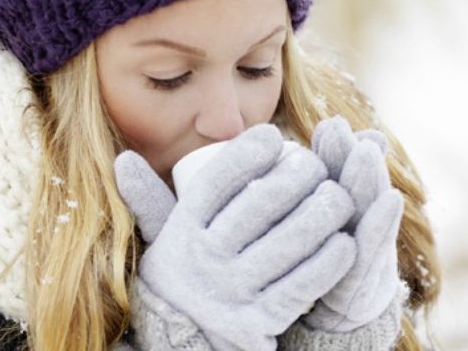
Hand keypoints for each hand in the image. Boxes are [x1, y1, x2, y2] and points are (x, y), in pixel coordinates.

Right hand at [115, 123, 357, 350]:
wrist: (183, 337)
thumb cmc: (184, 269)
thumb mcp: (163, 235)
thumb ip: (147, 197)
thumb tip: (122, 159)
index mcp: (184, 230)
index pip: (216, 183)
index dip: (246, 154)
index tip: (273, 137)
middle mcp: (204, 258)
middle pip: (258, 207)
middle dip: (297, 176)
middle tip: (318, 164)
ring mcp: (231, 291)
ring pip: (287, 243)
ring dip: (323, 213)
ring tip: (341, 195)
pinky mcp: (258, 322)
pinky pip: (301, 285)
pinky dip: (327, 262)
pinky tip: (345, 242)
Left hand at [304, 116, 404, 331]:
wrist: (341, 313)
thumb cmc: (324, 255)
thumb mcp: (314, 220)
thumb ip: (314, 184)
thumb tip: (304, 140)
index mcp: (340, 210)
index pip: (337, 176)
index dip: (336, 150)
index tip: (329, 123)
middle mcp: (358, 224)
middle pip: (356, 185)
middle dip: (351, 154)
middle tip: (341, 129)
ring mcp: (366, 250)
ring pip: (369, 210)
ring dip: (369, 179)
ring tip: (365, 151)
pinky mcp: (364, 280)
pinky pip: (372, 250)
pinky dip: (382, 223)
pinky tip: (389, 199)